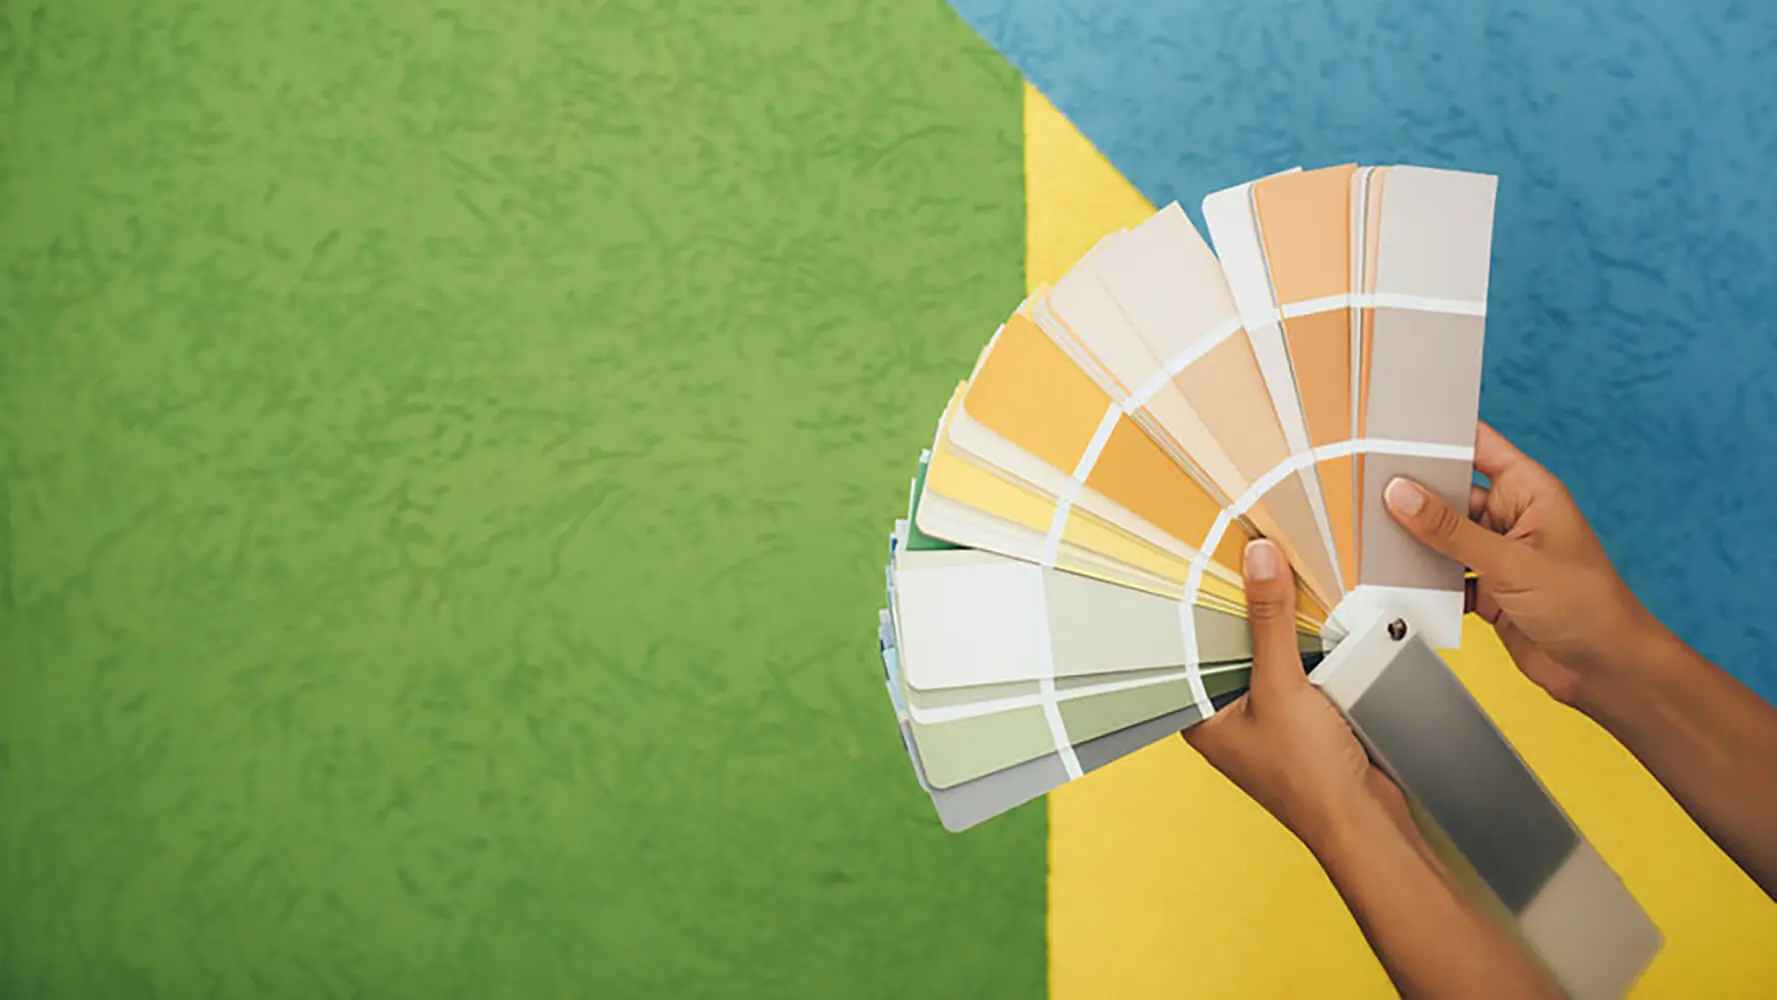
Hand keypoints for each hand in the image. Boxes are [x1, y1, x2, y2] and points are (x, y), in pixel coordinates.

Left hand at [1182, 538, 1406, 846]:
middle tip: (1237, 550)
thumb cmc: (1308, 775)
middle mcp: (1226, 715)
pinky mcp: (1301, 715)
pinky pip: (1296, 666)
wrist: (1366, 822)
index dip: (1191, 606)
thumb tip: (1259, 560)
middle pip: (1227, 646)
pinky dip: (1304, 641)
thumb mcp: (1283, 686)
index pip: (1185, 649)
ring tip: (1271, 566)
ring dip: (1274, 621)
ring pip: (1264, 653)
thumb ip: (1270, 621)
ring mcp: (1265, 716)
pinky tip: (1310, 608)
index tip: (1196, 558)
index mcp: (1201, 716)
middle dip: (1238, 607)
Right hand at [1382, 421, 1666, 706]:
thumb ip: (1451, 530)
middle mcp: (1512, 518)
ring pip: (1444, 538)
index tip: (1395, 435)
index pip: (1478, 446)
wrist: (1605, 671)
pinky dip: (1428, 583)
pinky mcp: (1489, 590)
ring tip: (1380, 543)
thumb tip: (1402, 495)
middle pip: (1451, 495)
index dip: (1441, 437)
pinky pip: (1446, 577)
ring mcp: (1500, 555)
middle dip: (1416, 497)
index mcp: (1528, 491)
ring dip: (1419, 544)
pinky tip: (1408, 586)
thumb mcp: (1510, 561)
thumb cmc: (1586, 606)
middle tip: (1370, 493)